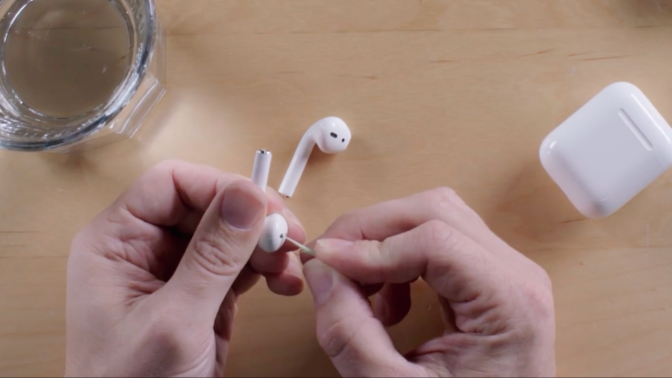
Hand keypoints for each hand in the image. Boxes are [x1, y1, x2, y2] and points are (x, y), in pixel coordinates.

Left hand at [66, 160, 305, 376]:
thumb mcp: (175, 320)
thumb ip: (212, 256)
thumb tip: (248, 195)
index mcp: (116, 242)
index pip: (170, 184)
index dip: (219, 186)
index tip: (262, 206)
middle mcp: (146, 249)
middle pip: (207, 205)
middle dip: (252, 219)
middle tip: (287, 237)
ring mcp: (178, 271)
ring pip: (230, 232)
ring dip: (266, 245)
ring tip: (290, 268)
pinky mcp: (204, 293)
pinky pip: (241, 263)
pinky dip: (267, 268)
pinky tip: (285, 282)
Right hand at [303, 188, 554, 376]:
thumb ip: (350, 335)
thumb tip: (320, 270)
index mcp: (510, 301)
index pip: (436, 240)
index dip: (371, 245)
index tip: (324, 262)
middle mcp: (515, 274)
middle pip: (435, 212)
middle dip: (372, 231)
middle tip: (329, 261)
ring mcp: (503, 272)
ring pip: (433, 219)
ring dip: (383, 244)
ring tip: (360, 292)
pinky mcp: (485, 279)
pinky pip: (435, 244)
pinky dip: (397, 261)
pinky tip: (387, 306)